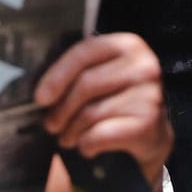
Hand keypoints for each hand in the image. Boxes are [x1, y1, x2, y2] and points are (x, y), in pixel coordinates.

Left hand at [34, 32, 170, 165]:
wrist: (151, 133)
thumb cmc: (118, 102)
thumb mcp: (101, 77)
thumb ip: (76, 73)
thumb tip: (42, 93)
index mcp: (127, 45)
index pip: (84, 53)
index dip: (57, 76)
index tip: (40, 98)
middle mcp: (143, 66)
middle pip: (85, 84)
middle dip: (61, 109)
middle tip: (51, 124)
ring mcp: (148, 94)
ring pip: (91, 113)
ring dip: (71, 131)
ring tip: (67, 138)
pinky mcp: (147, 123)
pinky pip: (101, 135)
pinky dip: (87, 144)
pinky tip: (87, 146)